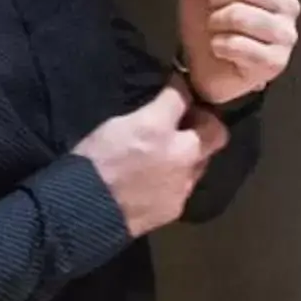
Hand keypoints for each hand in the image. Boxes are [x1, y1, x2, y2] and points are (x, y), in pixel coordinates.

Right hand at [75, 84, 231, 237]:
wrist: (85, 211)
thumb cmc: (91, 162)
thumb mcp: (113, 125)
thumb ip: (145, 115)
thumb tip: (159, 108)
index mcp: (157, 126)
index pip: (181, 95)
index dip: (180, 89)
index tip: (176, 89)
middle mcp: (179, 153)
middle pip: (215, 131)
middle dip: (206, 123)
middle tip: (188, 124)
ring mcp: (182, 183)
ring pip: (203, 161)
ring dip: (192, 154)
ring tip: (169, 157)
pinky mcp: (177, 207)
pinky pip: (185, 186)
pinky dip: (177, 180)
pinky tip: (157, 182)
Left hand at [177, 0, 300, 107]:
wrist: (204, 63)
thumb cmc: (209, 18)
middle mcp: (287, 2)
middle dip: (216, 0)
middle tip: (212, 12)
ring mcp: (286, 33)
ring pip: (240, 16)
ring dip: (216, 24)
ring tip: (217, 31)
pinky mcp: (277, 61)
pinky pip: (238, 45)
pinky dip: (219, 47)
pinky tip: (222, 50)